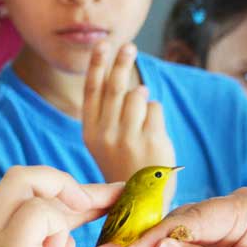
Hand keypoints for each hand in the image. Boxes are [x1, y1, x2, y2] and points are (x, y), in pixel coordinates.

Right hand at [0, 166, 122, 246]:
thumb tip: (67, 239)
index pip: (36, 203)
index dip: (74, 197)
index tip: (108, 200)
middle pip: (25, 178)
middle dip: (73, 182)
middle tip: (114, 195)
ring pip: (24, 179)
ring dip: (63, 190)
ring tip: (87, 210)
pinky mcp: (1, 246)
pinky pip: (36, 212)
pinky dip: (57, 227)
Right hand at [82, 42, 175, 183]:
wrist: (139, 201)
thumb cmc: (123, 165)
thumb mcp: (104, 141)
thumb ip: (107, 111)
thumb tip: (119, 74)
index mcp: (90, 132)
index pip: (92, 91)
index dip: (97, 65)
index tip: (103, 44)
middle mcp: (106, 134)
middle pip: (115, 87)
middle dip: (122, 63)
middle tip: (129, 47)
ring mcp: (129, 137)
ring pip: (137, 96)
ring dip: (142, 97)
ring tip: (141, 110)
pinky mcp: (152, 140)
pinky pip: (155, 108)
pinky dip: (155, 112)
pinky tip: (152, 129)